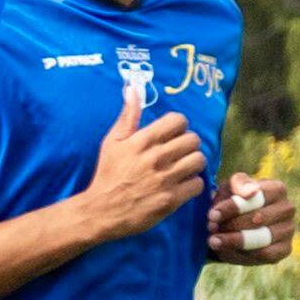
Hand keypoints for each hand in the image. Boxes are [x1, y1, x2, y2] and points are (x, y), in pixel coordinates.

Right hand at [82, 71, 208, 241]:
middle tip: (178, 154)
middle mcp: (156, 158)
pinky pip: (198, 184)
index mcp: (142, 141)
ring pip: (199, 160)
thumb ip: (127, 116)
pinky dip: (192, 185)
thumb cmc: (107, 174)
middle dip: (187, 145)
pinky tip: (181, 185)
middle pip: (193, 140)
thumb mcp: (112, 143)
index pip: (179, 120)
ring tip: (182, 168)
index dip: (178, 127)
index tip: (171, 136)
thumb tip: (133, 88)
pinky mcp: (171, 199)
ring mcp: (165, 179)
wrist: (100, 211)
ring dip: (193, 164)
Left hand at [207, 171, 295, 265]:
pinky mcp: (285, 249)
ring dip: (233, 241)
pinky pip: (264, 254)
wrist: (232, 226)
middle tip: (210, 229)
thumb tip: (250, 193)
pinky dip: (242, 254)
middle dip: (230, 225)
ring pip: (261, 238)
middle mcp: (287, 208)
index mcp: (277, 189)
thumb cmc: (231, 203)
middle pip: (258, 218)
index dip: (232, 207)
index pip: (256, 197)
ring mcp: (289, 229)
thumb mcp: (229, 189)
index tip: (212, 215)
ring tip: (213, 241)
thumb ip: (237, 184)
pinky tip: (225, 251)